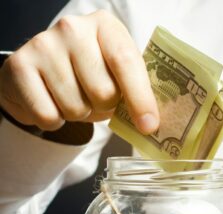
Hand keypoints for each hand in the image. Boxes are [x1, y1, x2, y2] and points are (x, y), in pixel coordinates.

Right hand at [0, 10, 158, 132]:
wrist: (41, 73)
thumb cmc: (89, 75)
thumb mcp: (117, 74)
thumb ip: (137, 90)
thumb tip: (151, 124)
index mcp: (106, 26)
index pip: (126, 62)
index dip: (140, 98)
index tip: (149, 125)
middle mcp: (73, 28)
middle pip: (103, 91)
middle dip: (104, 108)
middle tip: (96, 100)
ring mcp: (42, 44)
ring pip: (76, 107)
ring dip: (79, 114)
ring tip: (73, 98)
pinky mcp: (19, 66)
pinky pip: (48, 115)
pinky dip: (54, 121)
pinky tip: (52, 103)